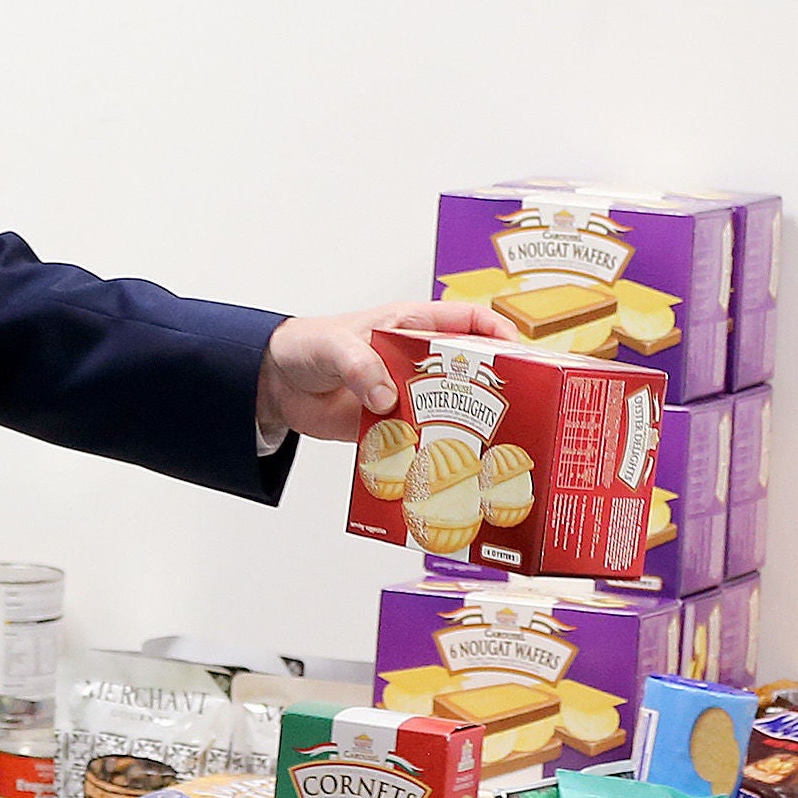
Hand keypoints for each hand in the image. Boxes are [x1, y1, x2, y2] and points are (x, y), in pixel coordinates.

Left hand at [257, 301, 516, 443]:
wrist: (274, 384)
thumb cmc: (306, 346)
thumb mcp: (333, 346)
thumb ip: (359, 365)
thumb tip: (385, 398)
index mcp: (411, 326)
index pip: (468, 322)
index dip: (500, 335)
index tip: (523, 357)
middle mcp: (417, 362)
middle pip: (471, 373)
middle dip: (498, 391)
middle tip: (523, 415)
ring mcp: (406, 396)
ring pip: (450, 413)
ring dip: (468, 430)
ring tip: (497, 452)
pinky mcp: (391, 427)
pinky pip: (420, 442)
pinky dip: (433, 456)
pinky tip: (448, 475)